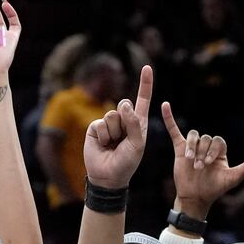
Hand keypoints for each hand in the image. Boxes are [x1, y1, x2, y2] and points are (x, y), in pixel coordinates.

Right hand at [83, 65, 152, 189]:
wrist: (109, 176)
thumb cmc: (127, 162)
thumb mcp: (137, 144)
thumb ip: (134, 123)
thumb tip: (124, 103)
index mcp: (139, 123)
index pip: (142, 100)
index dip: (145, 84)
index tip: (147, 67)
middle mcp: (124, 120)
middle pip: (125, 104)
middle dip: (126, 121)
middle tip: (123, 139)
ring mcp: (109, 123)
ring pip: (112, 114)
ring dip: (114, 132)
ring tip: (114, 144)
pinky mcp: (96, 128)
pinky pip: (101, 123)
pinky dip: (104, 135)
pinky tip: (104, 145)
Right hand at [161, 102, 243, 216]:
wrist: (195, 197)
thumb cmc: (214, 189)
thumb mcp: (231, 179)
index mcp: (220, 151)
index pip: (218, 141)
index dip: (214, 150)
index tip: (210, 163)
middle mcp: (207, 147)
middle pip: (206, 138)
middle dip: (203, 153)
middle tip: (200, 168)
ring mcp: (193, 147)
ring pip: (194, 136)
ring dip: (192, 147)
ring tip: (191, 161)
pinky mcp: (180, 148)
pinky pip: (174, 130)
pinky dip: (169, 118)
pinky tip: (165, 105)